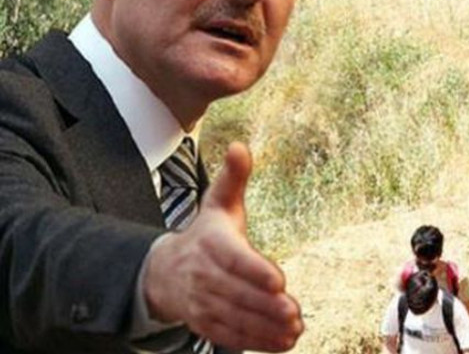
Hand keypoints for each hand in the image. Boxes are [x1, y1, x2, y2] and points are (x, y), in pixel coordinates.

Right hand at [144, 143, 303, 352]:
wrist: (163, 272)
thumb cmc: (204, 233)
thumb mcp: (217, 202)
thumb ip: (234, 177)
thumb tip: (240, 146)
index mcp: (211, 243)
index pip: (233, 259)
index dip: (255, 271)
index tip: (279, 280)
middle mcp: (204, 275)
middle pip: (237, 293)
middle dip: (265, 305)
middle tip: (293, 311)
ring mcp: (203, 303)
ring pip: (235, 318)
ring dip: (265, 327)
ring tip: (293, 329)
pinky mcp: (206, 324)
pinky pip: (230, 336)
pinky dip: (256, 342)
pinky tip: (282, 344)